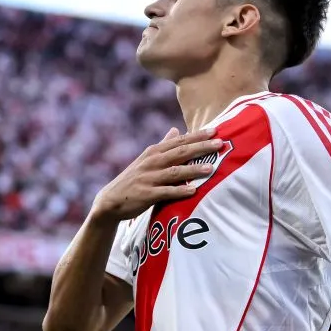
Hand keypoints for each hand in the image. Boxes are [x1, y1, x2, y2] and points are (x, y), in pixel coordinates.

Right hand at [91, 127, 223, 222]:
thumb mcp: (146, 159)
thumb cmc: (134, 179)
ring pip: (175, 172)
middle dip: (201, 147)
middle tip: (219, 143)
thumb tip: (176, 130)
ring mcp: (149, 178)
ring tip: (211, 168)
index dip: (197, 136)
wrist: (111, 200)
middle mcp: (152, 162)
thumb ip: (163, 145)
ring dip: (193, 169)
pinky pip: (166, 192)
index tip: (215, 130)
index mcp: (154, 152)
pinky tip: (193, 190)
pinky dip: (180, 191)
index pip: (179, 141)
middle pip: (180, 152)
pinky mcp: (147, 194)